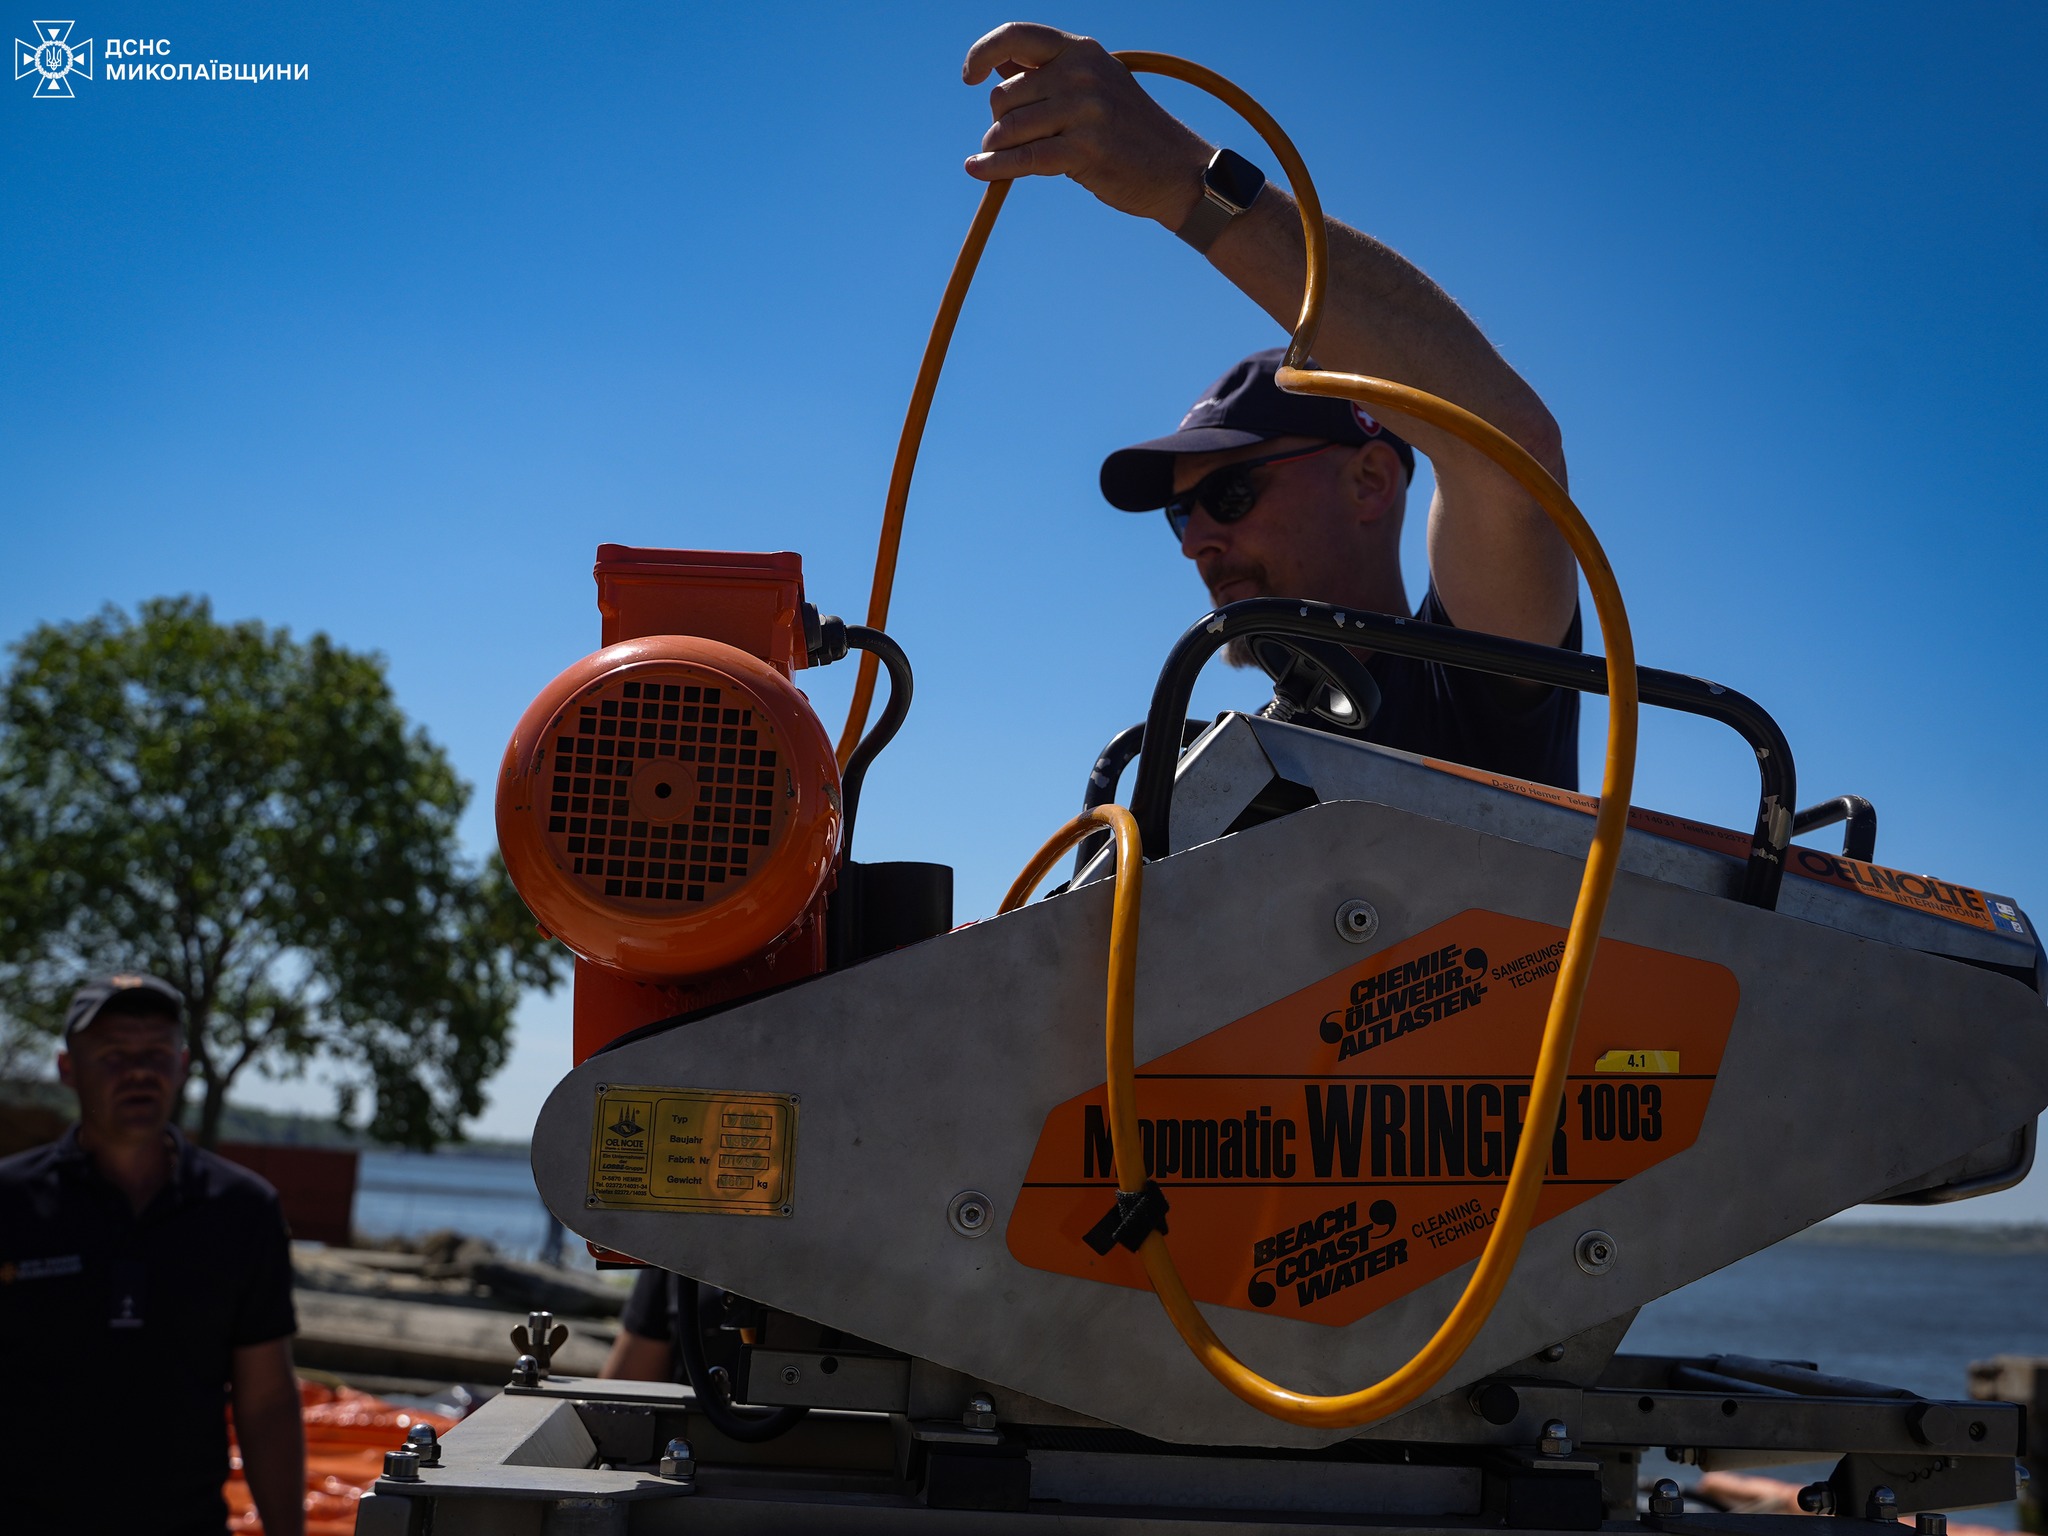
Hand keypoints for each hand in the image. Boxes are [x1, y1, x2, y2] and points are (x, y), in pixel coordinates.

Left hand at [962, 22, 1213, 228]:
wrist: (1175, 169)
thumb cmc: (1126, 130)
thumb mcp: (1092, 85)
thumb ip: (1046, 74)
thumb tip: (995, 64)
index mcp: (1081, 50)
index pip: (1016, 36)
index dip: (982, 53)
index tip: (969, 77)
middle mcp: (1082, 73)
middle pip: (1004, 95)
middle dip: (998, 122)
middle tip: (1011, 139)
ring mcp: (1085, 110)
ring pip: (1008, 128)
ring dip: (997, 149)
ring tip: (1005, 158)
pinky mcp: (1085, 150)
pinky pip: (1023, 159)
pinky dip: (995, 168)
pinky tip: (979, 171)